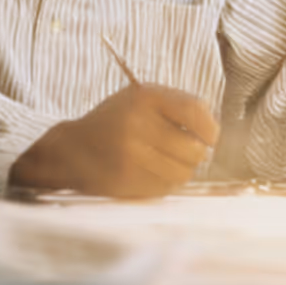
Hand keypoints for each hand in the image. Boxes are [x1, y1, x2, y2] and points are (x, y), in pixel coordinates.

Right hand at [10, 83, 219, 198]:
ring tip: (166, 163)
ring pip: (184, 172)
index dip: (210, 128)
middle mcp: (138, 123)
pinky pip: (167, 188)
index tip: (211, 137)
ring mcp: (132, 154)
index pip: (195, 111)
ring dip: (183, 171)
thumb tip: (215, 130)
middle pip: (194, 148)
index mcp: (144, 96)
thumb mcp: (139, 99)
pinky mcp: (128, 179)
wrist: (71, 149)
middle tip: (186, 152)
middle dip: (196, 154)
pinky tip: (151, 173)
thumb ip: (175, 106)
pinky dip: (166, 184)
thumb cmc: (113, 122)